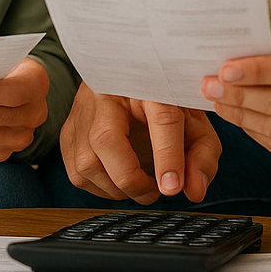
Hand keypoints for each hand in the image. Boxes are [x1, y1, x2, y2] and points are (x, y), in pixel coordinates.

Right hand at [58, 82, 220, 203]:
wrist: (131, 80)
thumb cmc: (164, 103)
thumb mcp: (195, 124)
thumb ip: (202, 156)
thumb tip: (194, 191)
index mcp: (149, 82)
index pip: (161, 118)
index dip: (168, 158)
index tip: (172, 187)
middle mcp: (109, 90)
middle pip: (107, 139)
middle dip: (131, 179)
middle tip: (154, 190)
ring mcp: (83, 109)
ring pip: (86, 161)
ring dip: (114, 187)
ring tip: (138, 184)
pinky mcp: (68, 129)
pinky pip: (75, 171)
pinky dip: (99, 186)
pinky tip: (117, 180)